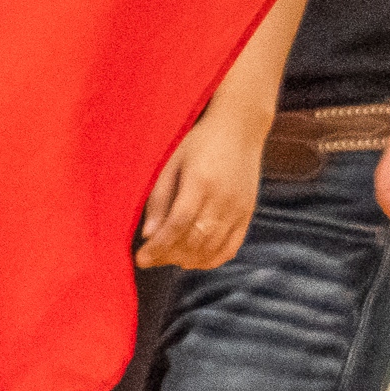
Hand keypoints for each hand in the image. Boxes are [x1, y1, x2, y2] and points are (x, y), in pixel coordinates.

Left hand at [137, 107, 267, 269]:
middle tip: (151, 259)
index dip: (158, 246)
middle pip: (195, 240)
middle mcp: (223, 199)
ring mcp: (239, 209)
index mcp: (200, 182)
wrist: (239, 130)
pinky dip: (212, 260)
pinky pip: (231, 247)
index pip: (177, 224)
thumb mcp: (172, 163)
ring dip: (188, 260)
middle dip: (168, 256)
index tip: (141, 259)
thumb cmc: (198, 143)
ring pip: (212, 248)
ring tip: (168, 258)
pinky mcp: (248, 214)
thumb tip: (148, 235)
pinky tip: (194, 259)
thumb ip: (159, 198)